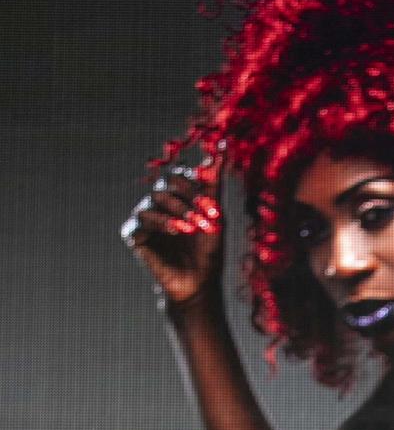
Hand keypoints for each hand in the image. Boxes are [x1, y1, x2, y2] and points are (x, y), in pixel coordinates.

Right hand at [120, 158, 223, 311]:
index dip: (196, 187)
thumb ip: (214, 182)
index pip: (179, 175)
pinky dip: (161, 222)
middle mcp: (158, 203)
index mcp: (176, 196)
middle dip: (189, 199)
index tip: (214, 208)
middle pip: (166, 183)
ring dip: (178, 211)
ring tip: (192, 229)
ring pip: (155, 198)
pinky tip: (176, 231)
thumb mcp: (215, 215)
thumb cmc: (208, 251)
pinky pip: (142, 219)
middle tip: (206, 219)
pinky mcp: (134, 233)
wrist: (199, 283)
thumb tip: (222, 145)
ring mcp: (145, 217)